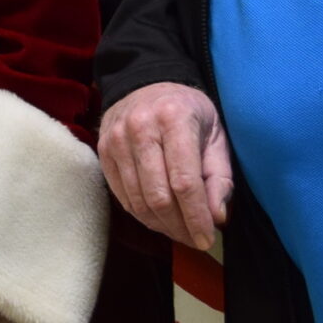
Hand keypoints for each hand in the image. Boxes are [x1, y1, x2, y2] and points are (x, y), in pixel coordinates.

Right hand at [97, 82, 232, 248]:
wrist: (146, 82)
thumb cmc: (189, 111)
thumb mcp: (216, 135)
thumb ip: (219, 176)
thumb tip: (217, 217)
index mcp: (174, 119)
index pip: (184, 181)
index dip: (196, 217)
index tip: (207, 239)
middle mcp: (140, 128)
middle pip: (158, 196)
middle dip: (179, 227)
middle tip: (195, 240)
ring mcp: (116, 140)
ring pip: (138, 201)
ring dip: (161, 226)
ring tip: (180, 232)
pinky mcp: (103, 151)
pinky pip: (122, 196)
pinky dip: (143, 215)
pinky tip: (160, 219)